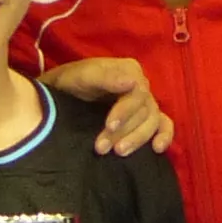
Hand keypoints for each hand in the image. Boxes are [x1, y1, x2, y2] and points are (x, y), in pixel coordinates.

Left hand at [41, 52, 172, 156]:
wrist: (57, 96)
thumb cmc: (69, 82)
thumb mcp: (81, 76)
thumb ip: (105, 78)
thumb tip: (132, 82)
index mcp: (129, 70)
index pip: (137, 92)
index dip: (125, 111)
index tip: (109, 126)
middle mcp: (141, 85)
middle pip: (144, 110)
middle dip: (124, 131)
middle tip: (101, 147)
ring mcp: (144, 102)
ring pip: (152, 121)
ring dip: (137, 139)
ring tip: (118, 152)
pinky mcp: (145, 118)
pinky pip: (163, 125)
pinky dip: (164, 137)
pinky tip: (157, 149)